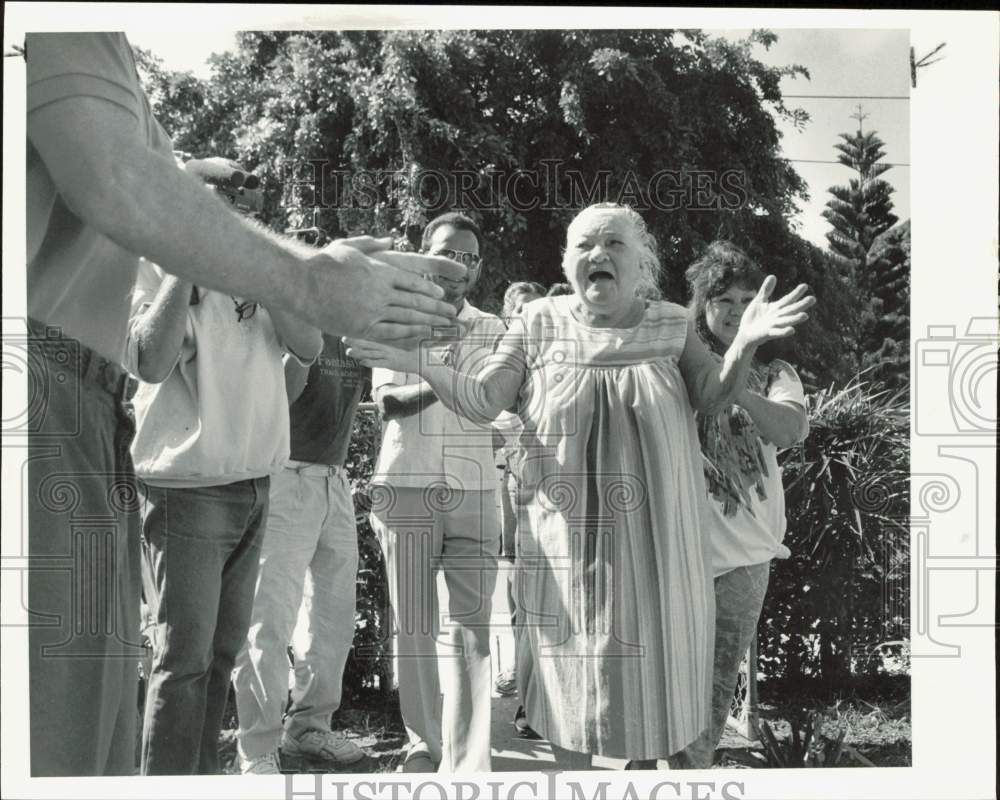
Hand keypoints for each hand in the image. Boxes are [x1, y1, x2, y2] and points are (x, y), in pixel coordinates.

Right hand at [304, 237, 468, 347]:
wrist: (299, 283)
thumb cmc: (322, 264)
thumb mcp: (349, 246)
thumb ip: (372, 244)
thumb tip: (389, 241)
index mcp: (379, 270)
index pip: (412, 281)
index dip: (429, 289)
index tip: (441, 294)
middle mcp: (379, 290)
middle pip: (415, 300)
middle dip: (436, 308)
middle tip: (452, 313)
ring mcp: (371, 310)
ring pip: (407, 318)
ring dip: (428, 323)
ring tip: (443, 327)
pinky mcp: (361, 327)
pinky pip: (390, 332)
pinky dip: (407, 335)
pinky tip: (420, 337)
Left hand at [343, 337, 422, 373]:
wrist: (429, 360)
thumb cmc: (420, 349)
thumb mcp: (409, 339)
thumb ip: (401, 335)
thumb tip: (393, 331)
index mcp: (391, 340)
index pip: (374, 335)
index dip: (362, 333)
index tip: (350, 329)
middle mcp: (389, 347)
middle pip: (369, 343)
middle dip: (356, 341)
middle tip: (344, 338)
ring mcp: (390, 355)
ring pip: (372, 353)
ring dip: (360, 353)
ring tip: (348, 352)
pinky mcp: (393, 364)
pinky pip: (380, 363)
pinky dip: (370, 362)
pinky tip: (362, 362)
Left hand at [735, 275, 814, 347]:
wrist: (744, 334)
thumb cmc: (753, 318)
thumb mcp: (759, 301)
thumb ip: (766, 290)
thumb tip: (773, 276)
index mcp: (776, 308)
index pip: (788, 299)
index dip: (796, 293)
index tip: (805, 285)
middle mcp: (778, 317)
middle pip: (791, 310)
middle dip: (801, 305)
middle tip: (813, 299)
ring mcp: (773, 326)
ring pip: (786, 322)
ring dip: (795, 319)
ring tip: (805, 315)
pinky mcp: (767, 333)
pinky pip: (776, 333)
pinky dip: (783, 332)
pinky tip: (792, 330)